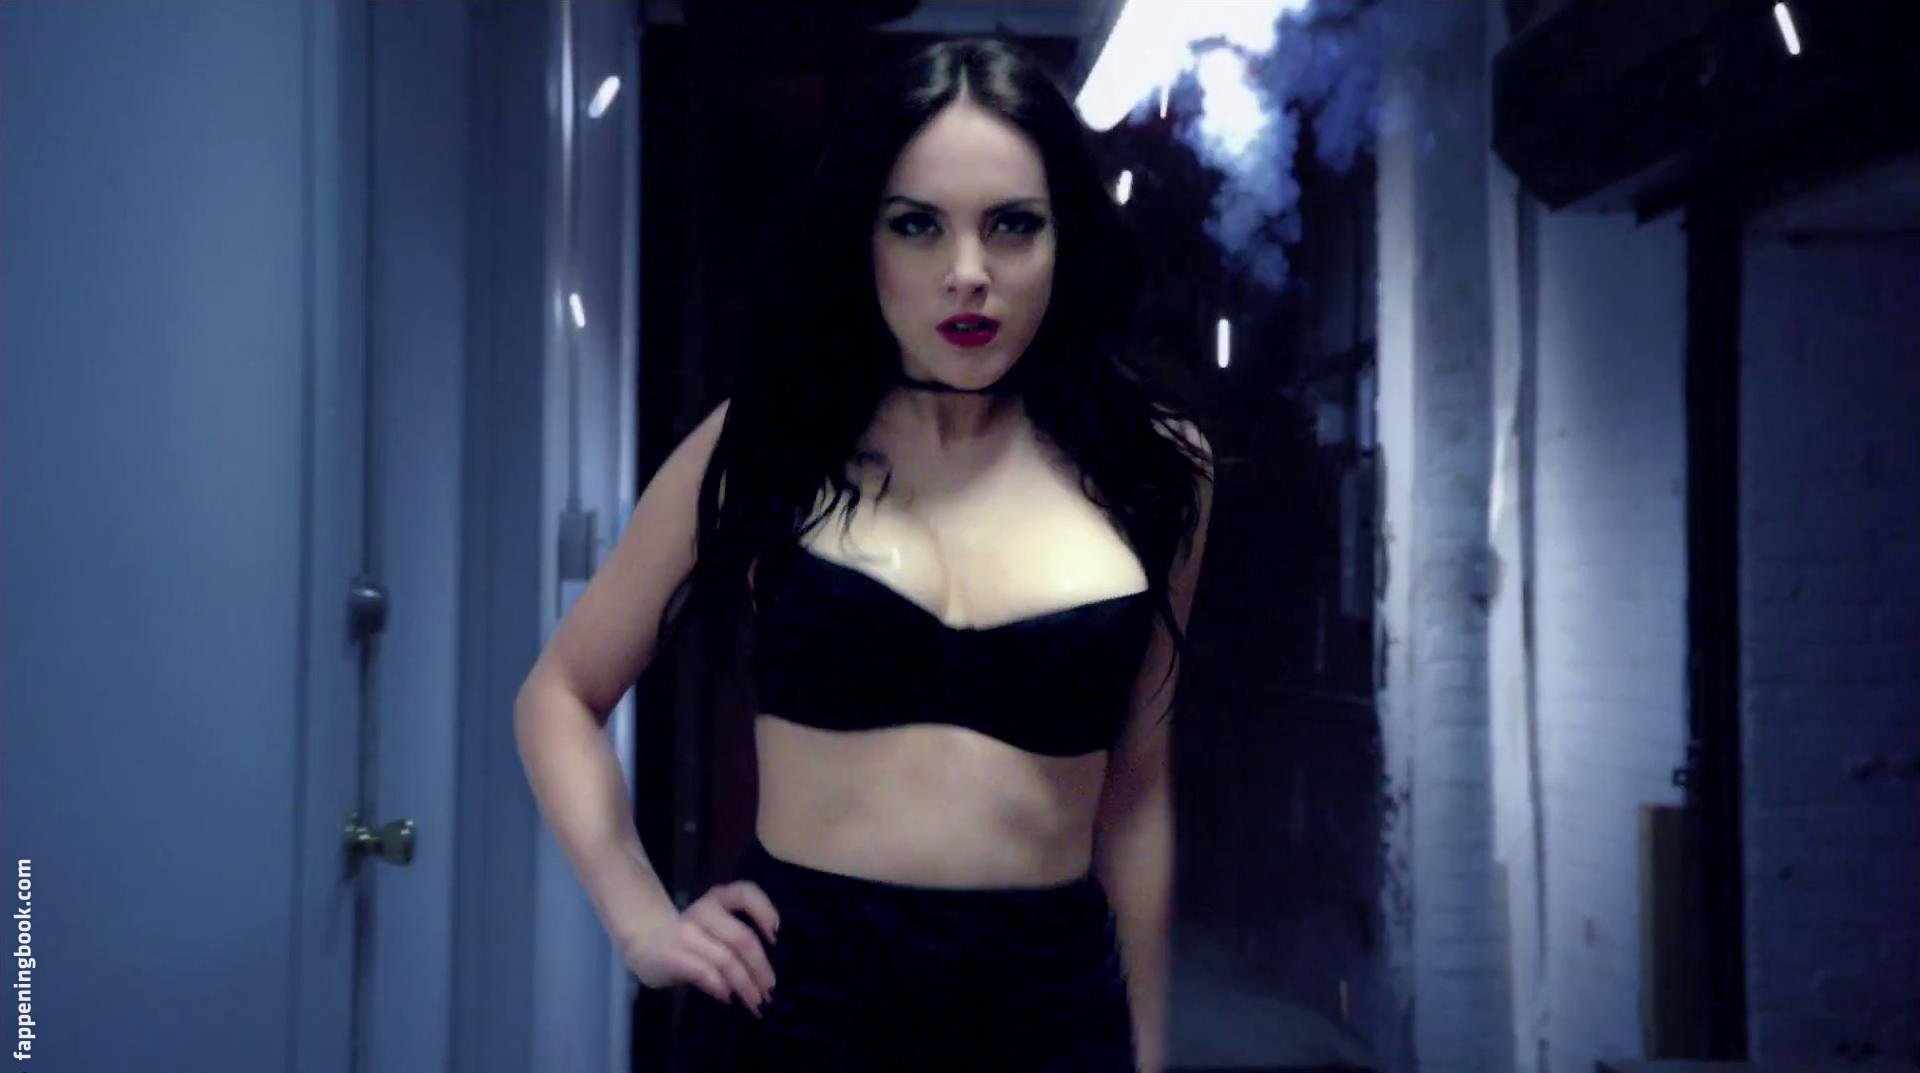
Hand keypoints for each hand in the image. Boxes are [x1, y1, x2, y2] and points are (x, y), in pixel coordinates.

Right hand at [621, 881, 781, 1017]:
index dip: (765, 911)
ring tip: (755, 1002)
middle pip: (741, 937)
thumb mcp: (714, 927)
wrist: (642, 937)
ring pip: (726, 959)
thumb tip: (765, 975)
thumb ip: (737, 941)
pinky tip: (729, 997)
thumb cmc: (689, 935)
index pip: (745, 893)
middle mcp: (705, 911)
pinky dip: (720, 986)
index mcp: (718, 899)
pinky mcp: (674, 954)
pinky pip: (705, 971)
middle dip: (760, 967)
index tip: (777, 936)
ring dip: (745, 984)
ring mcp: (688, 932)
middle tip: (771, 990)